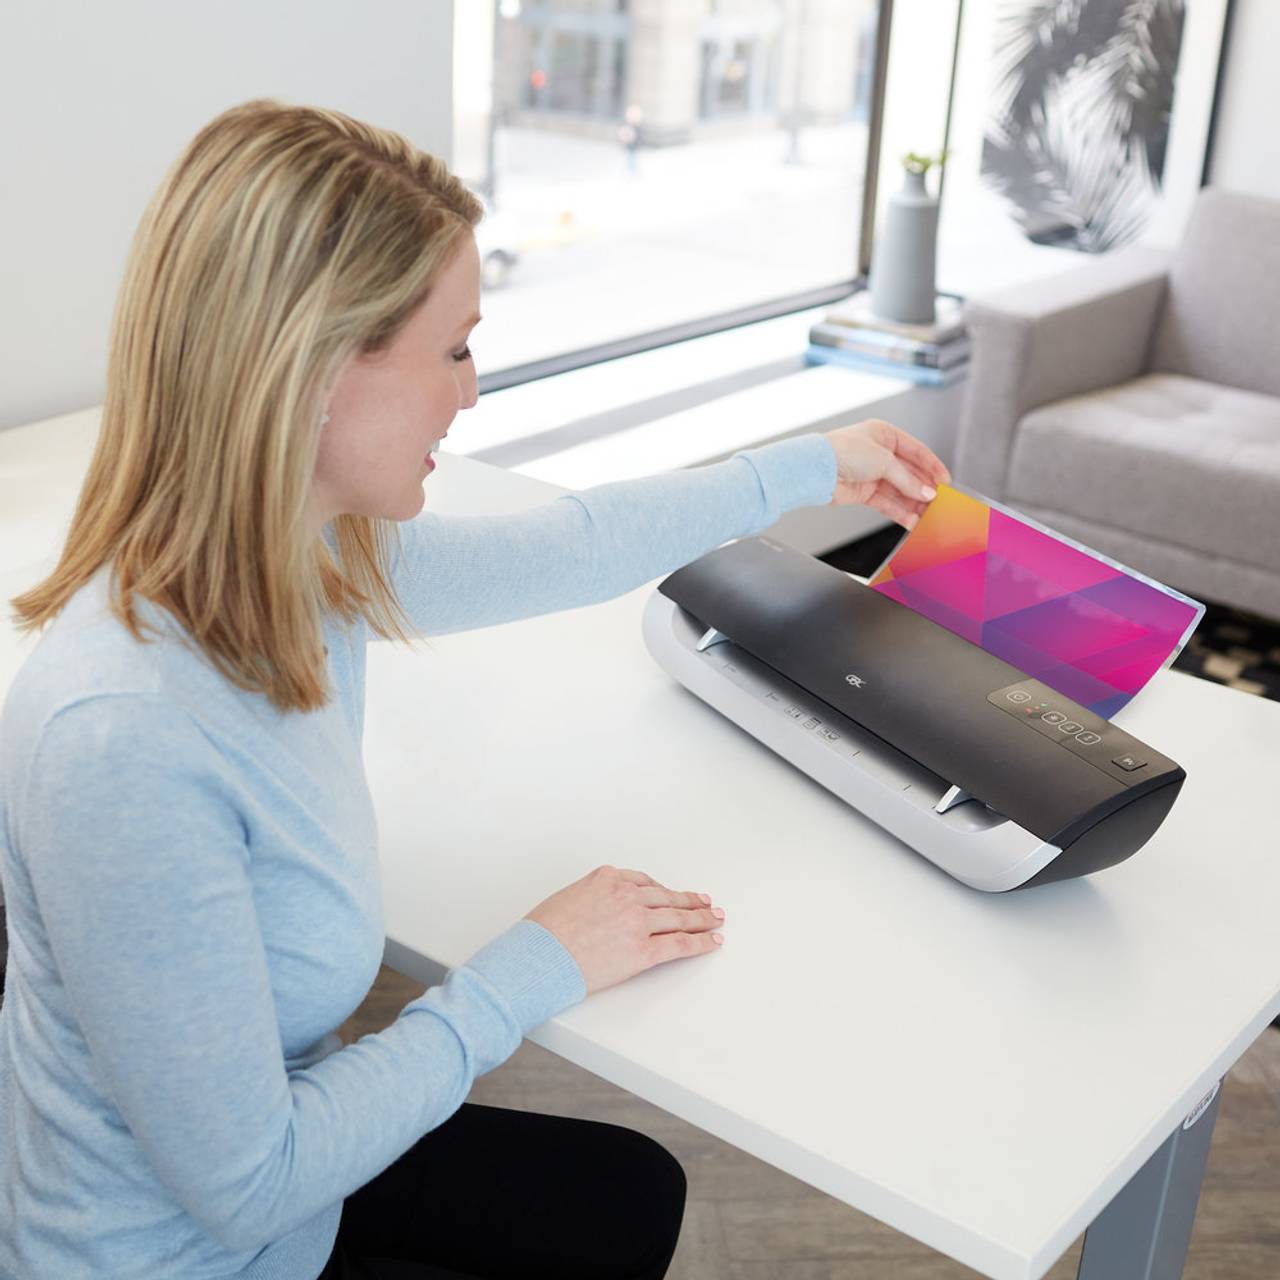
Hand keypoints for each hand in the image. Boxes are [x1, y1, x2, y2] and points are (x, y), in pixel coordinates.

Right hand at [524, 865, 723, 995]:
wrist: (538, 956)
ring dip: (702, 918)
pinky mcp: (643, 950)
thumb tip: (603, 911)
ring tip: (715, 919)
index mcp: (608, 878)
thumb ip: (594, 899)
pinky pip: (680, 943)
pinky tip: (712, 941)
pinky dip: (700, 942)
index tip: (672, 893)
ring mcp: (637, 922)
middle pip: (667, 897)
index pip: (645, 883)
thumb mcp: (568, 898)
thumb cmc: (543, 933)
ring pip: (679, 917)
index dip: (663, 890)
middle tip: (705, 902)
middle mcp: (627, 895)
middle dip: (689, 901)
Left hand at [824, 418, 950, 528]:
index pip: (916, 450)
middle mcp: (878, 453)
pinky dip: (899, 512)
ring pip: (899, 490)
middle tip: (939, 501)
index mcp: (884, 434)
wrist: (816, 470)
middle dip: (923, 488)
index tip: (945, 481)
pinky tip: (912, 520)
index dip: (932, 466)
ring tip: (928, 515)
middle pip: (909, 473)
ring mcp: (871, 473)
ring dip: (913, 503)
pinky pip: (887, 503)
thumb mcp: (884, 461)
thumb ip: (907, 479)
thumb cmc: (842, 452)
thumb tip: (926, 492)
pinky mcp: (863, 492)